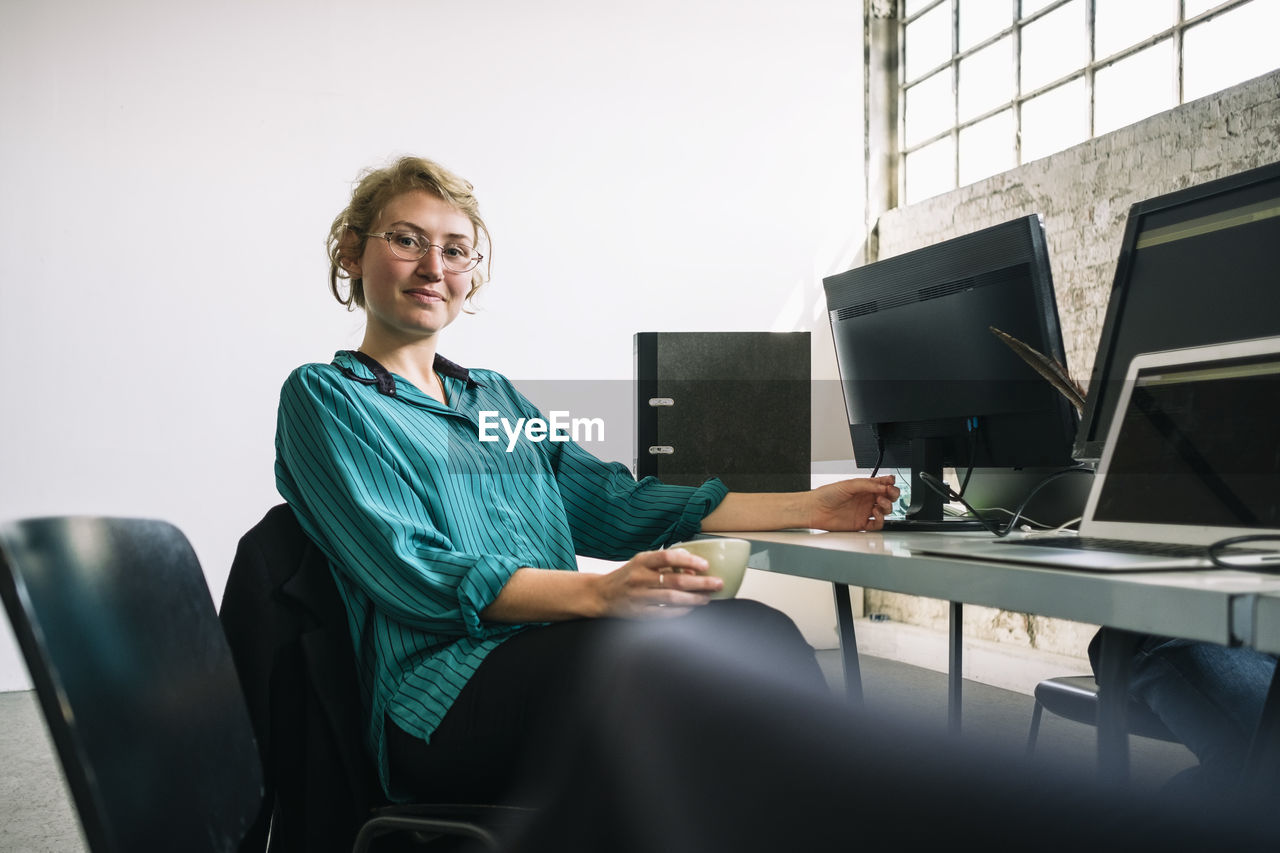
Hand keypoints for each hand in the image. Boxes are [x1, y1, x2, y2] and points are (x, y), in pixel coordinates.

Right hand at [595, 549, 723, 618]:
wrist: (601, 595)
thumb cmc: (627, 576)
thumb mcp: (642, 563)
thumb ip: (665, 564)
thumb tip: (692, 568)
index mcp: (641, 561)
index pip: (667, 557)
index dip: (689, 560)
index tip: (706, 565)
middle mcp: (639, 578)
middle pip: (675, 580)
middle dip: (700, 583)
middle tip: (717, 584)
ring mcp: (639, 597)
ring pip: (672, 598)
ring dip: (694, 599)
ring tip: (707, 597)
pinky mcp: (638, 614)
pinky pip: (664, 613)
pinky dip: (681, 611)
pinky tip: (691, 608)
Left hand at [806, 476, 899, 531]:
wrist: (815, 509)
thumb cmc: (826, 495)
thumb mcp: (849, 484)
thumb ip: (868, 485)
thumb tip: (883, 486)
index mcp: (864, 487)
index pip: (883, 485)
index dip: (890, 484)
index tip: (891, 483)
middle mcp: (865, 499)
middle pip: (888, 498)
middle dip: (892, 495)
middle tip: (889, 493)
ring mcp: (864, 512)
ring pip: (885, 511)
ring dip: (887, 506)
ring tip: (878, 502)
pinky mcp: (861, 524)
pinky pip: (877, 524)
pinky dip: (880, 520)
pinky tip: (875, 513)